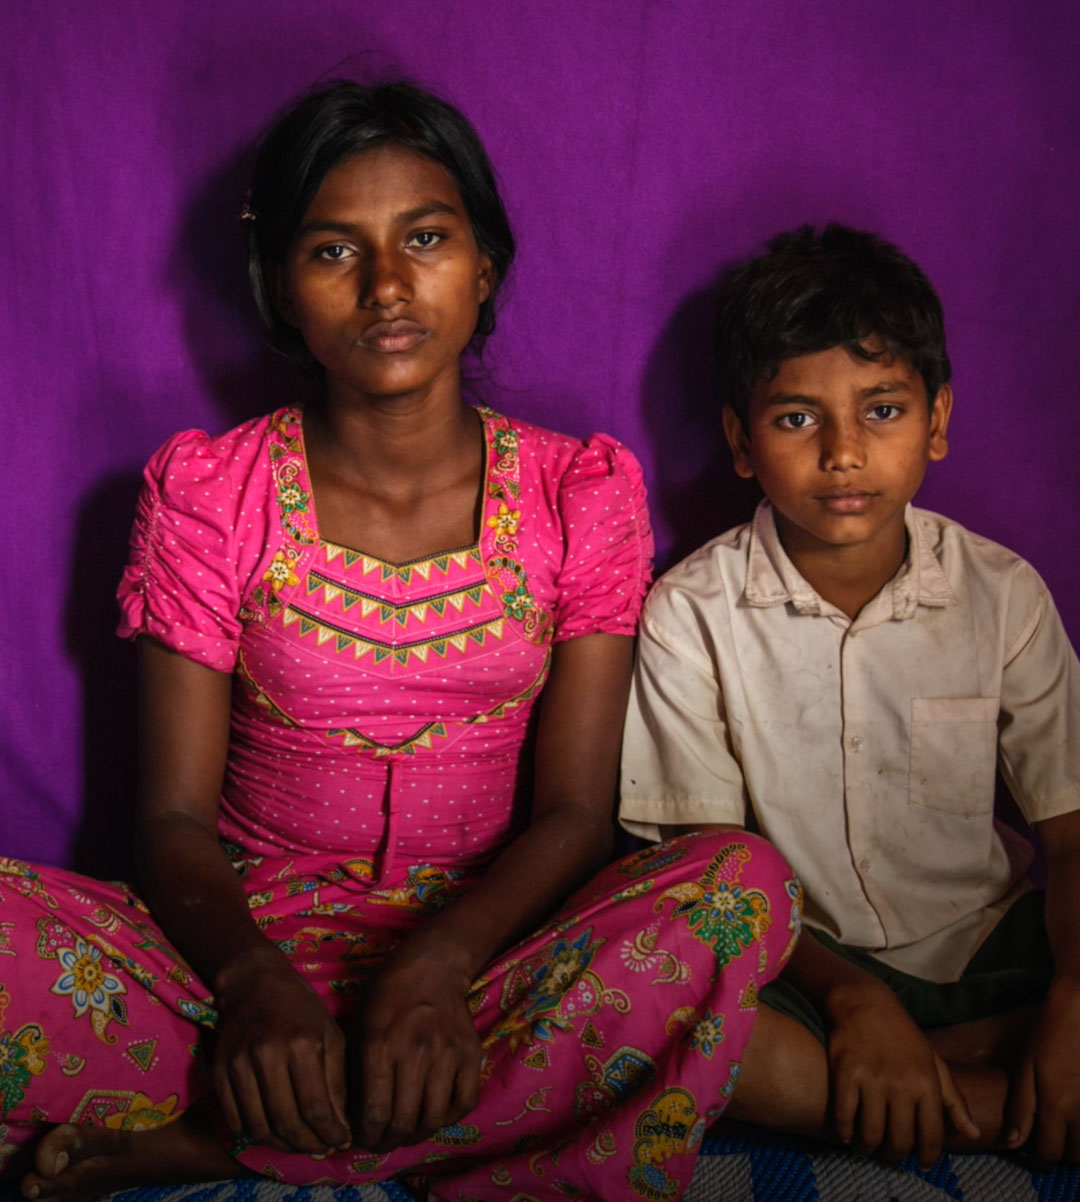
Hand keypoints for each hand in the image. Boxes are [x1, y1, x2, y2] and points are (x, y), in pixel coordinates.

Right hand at [213, 948, 349, 1153]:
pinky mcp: (219, 1071)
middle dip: (308, 1145)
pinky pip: (235, 1119)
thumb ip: (336, 1082)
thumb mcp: (330, 1035)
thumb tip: (341, 1127)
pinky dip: (255, 1134)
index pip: (316, 1107)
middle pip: (286, 1121)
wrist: (255, 983)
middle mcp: (268, 1054)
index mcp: (302, 1043)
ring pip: (259, 1126)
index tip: (341, 1142)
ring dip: (282, 1145)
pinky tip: (273, 1131)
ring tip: (299, 1144)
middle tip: (322, 1149)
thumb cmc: (302, 1009)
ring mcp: (239, 1063)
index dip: (330, 1133)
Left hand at [348, 955, 480, 1153]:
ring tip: (406, 1133)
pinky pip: (464, 1103)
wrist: (432, 967)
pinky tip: (433, 1113)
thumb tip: (351, 1120)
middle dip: (387, 1142)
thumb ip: (355, 1074)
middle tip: (382, 1142)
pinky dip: (448, 1118)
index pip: (375, 1113)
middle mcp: (415, 1052)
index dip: (366, 1137)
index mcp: (380, 1046)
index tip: (362, 1140)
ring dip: (416, 1135)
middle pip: (403, 1122)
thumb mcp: (359, 1029)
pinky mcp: (470, 1054)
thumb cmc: (386, 997)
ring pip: (433, 1119)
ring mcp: (447, 1053)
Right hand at [826, 980, 978, 1168]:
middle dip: (894, 1155)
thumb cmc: (902, 1035)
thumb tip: (973, 1134)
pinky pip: (843, 1115)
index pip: (931, 1136)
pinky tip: (845, 1134)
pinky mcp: (845, 1072)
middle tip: (889, 1154)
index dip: (927, 1157)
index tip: (921, 1164)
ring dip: (867, 1148)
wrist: (864, 1002)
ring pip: (870, 1133)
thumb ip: (954, 1100)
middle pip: (898, 1140)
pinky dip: (843, 1132)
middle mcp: (901, 1084)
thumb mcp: (934, 1063)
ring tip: (865, 1148)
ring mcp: (871, 1079)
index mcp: (926, 1083)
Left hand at [1006, 976, 1079, 1165]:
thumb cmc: (1049, 1036)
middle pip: (1075, 1157)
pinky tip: (1078, 1120)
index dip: (1040, 1163)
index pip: (1048, 1153)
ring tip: (1066, 1135)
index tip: (1035, 1162)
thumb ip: (1021, 1107)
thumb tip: (1014, 1143)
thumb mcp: (1025, 1067)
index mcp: (1056, 1108)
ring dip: (1079, 1149)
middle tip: (1051, 1148)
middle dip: (1062, 1158)